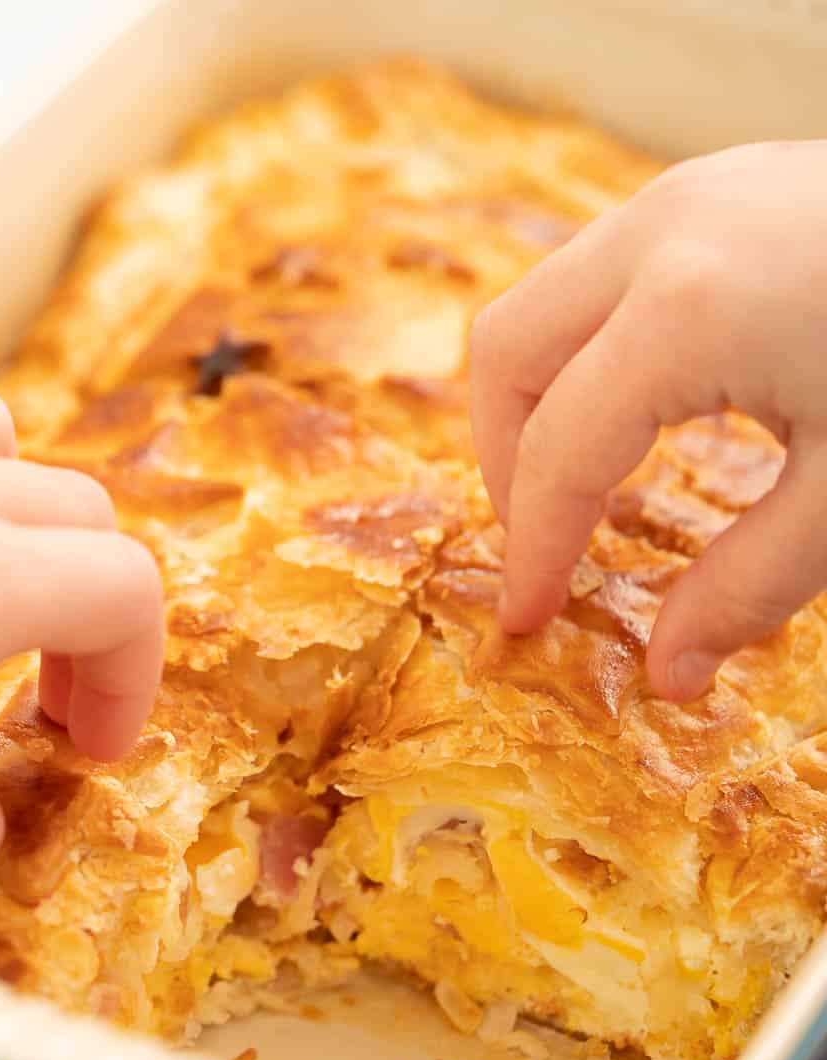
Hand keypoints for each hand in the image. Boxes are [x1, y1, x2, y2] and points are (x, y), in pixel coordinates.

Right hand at [469, 140, 826, 700]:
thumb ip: (752, 585)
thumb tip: (669, 674)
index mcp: (685, 313)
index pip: (558, 449)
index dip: (533, 546)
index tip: (526, 616)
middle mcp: (658, 233)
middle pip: (507, 351)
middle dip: (504, 459)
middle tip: (546, 538)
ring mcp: (687, 194)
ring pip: (544, 303)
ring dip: (542, 400)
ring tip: (585, 481)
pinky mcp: (718, 188)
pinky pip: (603, 276)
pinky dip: (589, 351)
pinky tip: (644, 406)